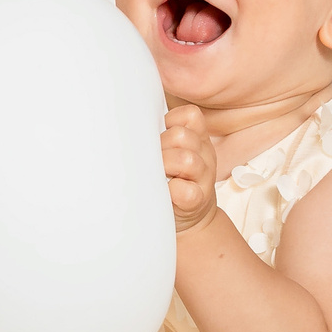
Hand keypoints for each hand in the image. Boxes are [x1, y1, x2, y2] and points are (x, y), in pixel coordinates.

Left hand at [161, 105, 218, 233]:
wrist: (191, 216)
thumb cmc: (172, 179)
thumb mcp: (172, 153)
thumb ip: (160, 137)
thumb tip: (126, 126)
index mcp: (198, 139)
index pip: (190, 115)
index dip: (171, 121)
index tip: (158, 136)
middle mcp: (205, 154)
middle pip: (182, 136)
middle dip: (160, 145)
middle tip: (150, 160)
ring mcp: (204, 177)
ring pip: (187, 160)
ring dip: (165, 166)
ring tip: (157, 175)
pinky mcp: (198, 201)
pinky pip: (187, 191)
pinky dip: (173, 190)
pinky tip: (167, 192)